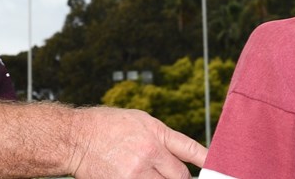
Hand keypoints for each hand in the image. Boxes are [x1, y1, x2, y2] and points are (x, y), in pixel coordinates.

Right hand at [66, 107, 207, 178]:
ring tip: (153, 175)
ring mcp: (136, 172)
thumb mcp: (140, 122)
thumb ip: (163, 139)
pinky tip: (139, 176)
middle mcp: (149, 152)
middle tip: (175, 177)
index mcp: (156, 132)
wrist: (75, 138)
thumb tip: (182, 157)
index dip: (208, 163)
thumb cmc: (106, 126)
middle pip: (180, 177)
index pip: (191, 150)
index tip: (218, 170)